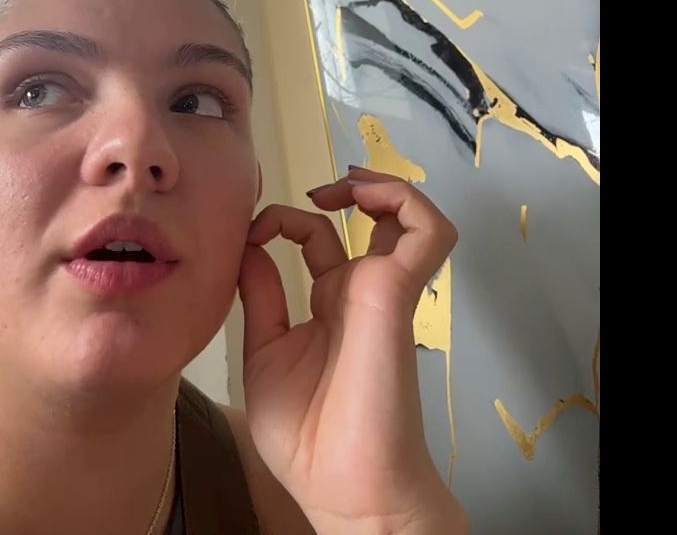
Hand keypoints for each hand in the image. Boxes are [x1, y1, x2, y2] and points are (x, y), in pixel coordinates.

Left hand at [238, 168, 465, 534]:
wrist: (345, 489)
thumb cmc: (308, 439)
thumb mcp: (265, 352)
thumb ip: (260, 296)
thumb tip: (247, 248)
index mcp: (329, 303)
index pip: (318, 239)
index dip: (285, 220)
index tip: (253, 229)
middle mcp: (359, 290)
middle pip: (373, 218)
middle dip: (347, 189)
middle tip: (316, 192)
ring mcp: (383, 289)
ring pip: (411, 215)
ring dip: (384, 187)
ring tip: (346, 188)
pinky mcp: (398, 293)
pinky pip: (428, 233)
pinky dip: (406, 202)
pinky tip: (364, 200)